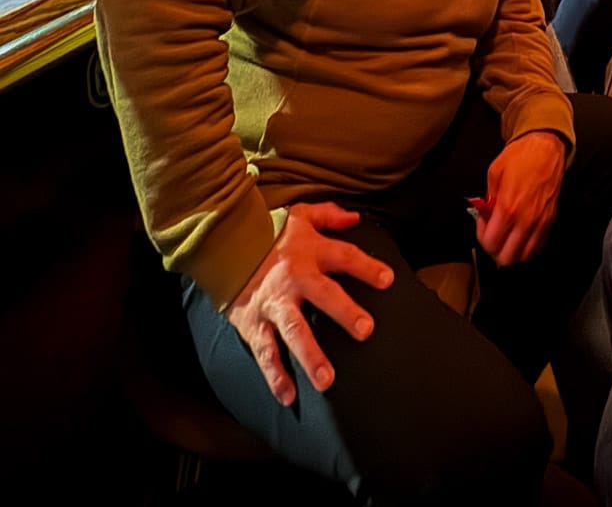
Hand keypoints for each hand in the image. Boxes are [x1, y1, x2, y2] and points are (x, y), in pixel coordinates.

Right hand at [226, 202, 393, 406]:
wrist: (223, 244)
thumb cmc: (268, 232)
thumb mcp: (300, 215)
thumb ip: (329, 215)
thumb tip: (355, 217)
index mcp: (309, 251)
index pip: (345, 257)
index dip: (366, 267)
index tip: (387, 280)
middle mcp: (294, 278)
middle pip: (324, 294)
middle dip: (345, 312)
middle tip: (365, 330)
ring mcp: (273, 303)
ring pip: (293, 330)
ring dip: (310, 355)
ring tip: (327, 380)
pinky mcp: (253, 323)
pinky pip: (265, 352)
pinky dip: (274, 375)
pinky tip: (288, 396)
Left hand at [475, 131, 566, 266]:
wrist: (546, 148)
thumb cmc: (520, 157)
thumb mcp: (494, 173)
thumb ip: (487, 199)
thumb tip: (485, 215)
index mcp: (508, 207)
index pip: (490, 243)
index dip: (482, 236)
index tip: (483, 223)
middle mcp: (525, 220)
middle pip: (506, 257)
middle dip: (495, 249)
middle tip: (493, 233)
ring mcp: (540, 223)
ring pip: (523, 256)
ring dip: (512, 250)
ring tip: (507, 235)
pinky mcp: (550, 221)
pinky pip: (537, 246)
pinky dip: (526, 246)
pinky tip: (520, 232)